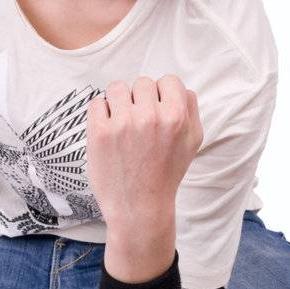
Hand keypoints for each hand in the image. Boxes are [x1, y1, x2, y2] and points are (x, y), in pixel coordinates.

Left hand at [86, 75, 203, 229]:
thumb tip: (180, 89)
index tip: (157, 110)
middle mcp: (150, 116)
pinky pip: (97, 102)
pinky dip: (101, 113)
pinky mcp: (100, 132)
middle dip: (140, 99)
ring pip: (117, 88)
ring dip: (119, 102)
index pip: (169, 81)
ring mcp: (123, 123)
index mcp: (176, 117)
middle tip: (139, 123)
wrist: (139, 207)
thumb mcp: (192, 143)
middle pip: (142, 83)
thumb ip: (191, 111)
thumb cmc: (165, 175)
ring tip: (122, 123)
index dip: (163, 94)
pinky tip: (109, 130)